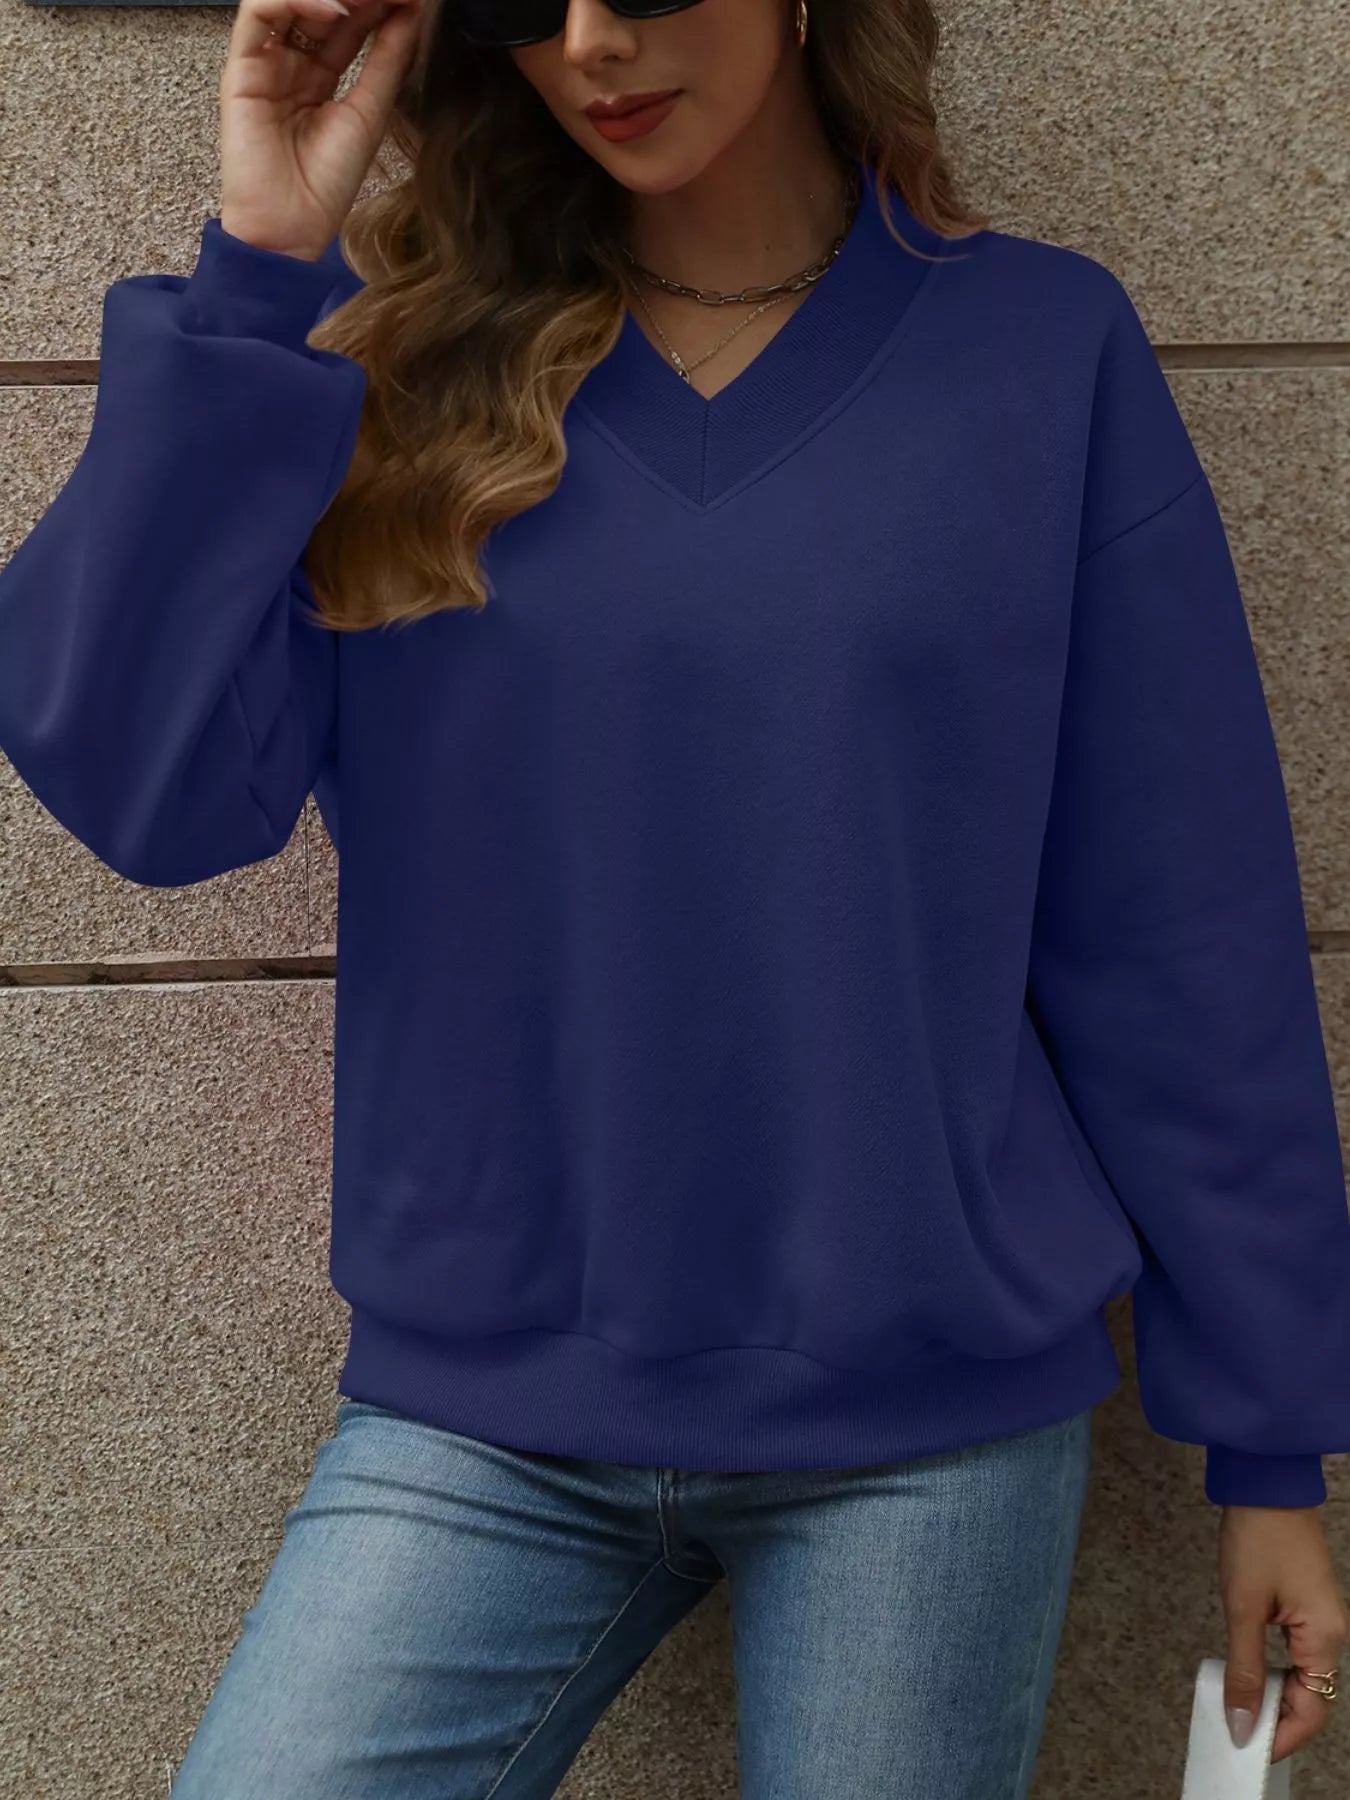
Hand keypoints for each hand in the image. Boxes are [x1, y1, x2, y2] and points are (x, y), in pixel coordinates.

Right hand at [217, 0, 424, 260]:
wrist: (291, 226)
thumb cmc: (328, 183)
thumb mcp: (370, 112)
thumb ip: (389, 60)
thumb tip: (414, 12)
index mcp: (320, 75)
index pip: (350, 22)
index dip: (379, 6)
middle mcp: (290, 62)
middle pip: (321, 4)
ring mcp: (265, 62)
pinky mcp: (241, 67)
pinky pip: (259, 12)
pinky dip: (296, 0)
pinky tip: (335, 10)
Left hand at [1219, 1503, 1347, 1763]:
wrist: (1266, 1484)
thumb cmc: (1257, 1540)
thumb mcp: (1243, 1608)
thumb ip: (1244, 1669)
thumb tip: (1243, 1721)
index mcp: (1325, 1639)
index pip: (1313, 1710)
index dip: (1283, 1736)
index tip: (1249, 1750)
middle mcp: (1331, 1634)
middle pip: (1312, 1697)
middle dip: (1278, 1720)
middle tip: (1239, 1732)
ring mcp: (1320, 1618)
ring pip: (1303, 1676)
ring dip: (1274, 1695)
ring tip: (1240, 1708)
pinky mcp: (1305, 1605)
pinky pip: (1295, 1653)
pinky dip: (1273, 1670)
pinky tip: (1248, 1672)